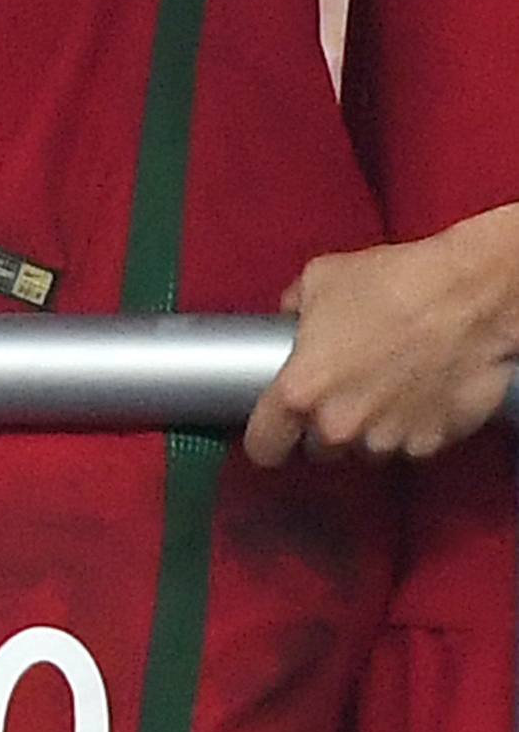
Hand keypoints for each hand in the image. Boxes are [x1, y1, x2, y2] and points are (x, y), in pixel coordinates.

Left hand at [247, 213, 518, 464]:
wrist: (468, 300)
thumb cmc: (389, 284)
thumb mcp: (320, 280)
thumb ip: (293, 308)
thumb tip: (289, 319)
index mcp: (301, 391)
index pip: (264, 445)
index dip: (265, 441)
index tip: (272, 435)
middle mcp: (340, 426)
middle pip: (318, 451)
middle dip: (322, 430)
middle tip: (339, 396)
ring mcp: (389, 440)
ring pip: (364, 451)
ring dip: (367, 432)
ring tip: (382, 393)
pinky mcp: (432, 444)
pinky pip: (409, 446)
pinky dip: (409, 430)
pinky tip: (416, 398)